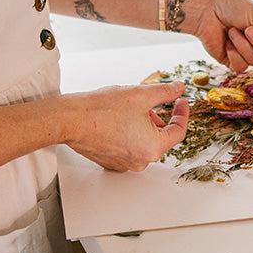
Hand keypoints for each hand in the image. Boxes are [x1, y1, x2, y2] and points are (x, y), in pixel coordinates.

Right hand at [65, 82, 189, 171]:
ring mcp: (125, 164)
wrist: (70, 119)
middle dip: (160, 118)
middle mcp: (141, 161)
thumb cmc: (101, 109)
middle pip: (161, 138)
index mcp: (153, 148)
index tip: (180, 102)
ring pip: (145, 142)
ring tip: (132, 108)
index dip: (182, 113)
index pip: (178, 131)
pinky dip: (131, 134)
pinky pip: (130, 147)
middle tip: (151, 102)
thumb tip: (178, 89)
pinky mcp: (112, 161)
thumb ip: (166, 92)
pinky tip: (121, 119)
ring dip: (145, 125)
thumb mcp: (142, 94)